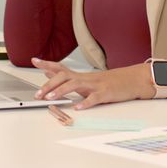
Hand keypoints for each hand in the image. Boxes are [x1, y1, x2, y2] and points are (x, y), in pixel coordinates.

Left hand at [31, 57, 154, 110]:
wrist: (132, 80)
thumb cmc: (109, 82)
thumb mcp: (87, 78)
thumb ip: (68, 77)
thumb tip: (49, 73)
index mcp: (81, 75)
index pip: (61, 67)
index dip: (47, 63)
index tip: (34, 60)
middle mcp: (86, 78)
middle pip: (64, 76)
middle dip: (49, 85)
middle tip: (38, 94)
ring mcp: (96, 85)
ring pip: (76, 85)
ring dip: (61, 91)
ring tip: (51, 98)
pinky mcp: (105, 93)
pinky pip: (94, 98)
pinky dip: (85, 102)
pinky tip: (77, 107)